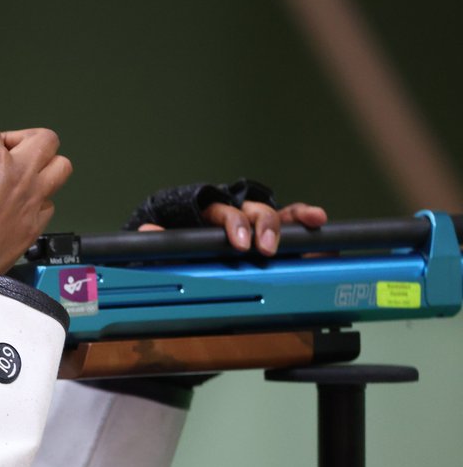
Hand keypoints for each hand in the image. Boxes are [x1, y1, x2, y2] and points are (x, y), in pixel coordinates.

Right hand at [0, 114, 71, 273]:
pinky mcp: (36, 225)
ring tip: (21, 169)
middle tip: (0, 147)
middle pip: (43, 139)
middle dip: (21, 136)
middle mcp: (20, 176)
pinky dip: (39, 196)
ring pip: (60, 166)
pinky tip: (19, 201)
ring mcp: (33, 201)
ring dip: (43, 162)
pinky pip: (50, 201)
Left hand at [140, 201, 326, 255]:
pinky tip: (321, 226)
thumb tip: (146, 231)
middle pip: (254, 211)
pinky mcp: (271, 239)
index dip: (233, 224)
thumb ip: (158, 242)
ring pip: (276, 215)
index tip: (239, 243)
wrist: (182, 255)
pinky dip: (306, 225)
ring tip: (312, 222)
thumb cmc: (177, 249)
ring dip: (293, 219)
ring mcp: (254, 226)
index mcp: (208, 215)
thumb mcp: (163, 248)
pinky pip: (292, 228)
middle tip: (265, 248)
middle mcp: (235, 216)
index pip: (222, 213)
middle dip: (263, 226)